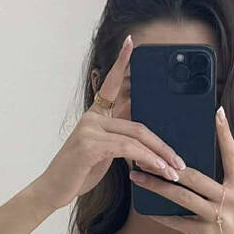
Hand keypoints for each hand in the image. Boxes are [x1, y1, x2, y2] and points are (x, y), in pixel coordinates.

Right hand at [38, 35, 186, 210]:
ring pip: (136, 137)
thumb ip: (119, 139)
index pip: (111, 84)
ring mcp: (90, 129)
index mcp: (96, 116)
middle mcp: (92, 118)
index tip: (131, 42)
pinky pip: (127, 149)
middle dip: (163, 145)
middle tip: (179, 161)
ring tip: (174, 171)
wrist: (53, 190)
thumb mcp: (103, 153)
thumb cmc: (78, 173)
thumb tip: (143, 136)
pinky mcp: (90, 145)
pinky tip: (158, 169)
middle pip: (138, 124)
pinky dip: (146, 159)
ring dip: (159, 156)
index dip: (122, 62)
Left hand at [128, 107, 233, 233]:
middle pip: (195, 175)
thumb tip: (191, 175)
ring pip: (182, 196)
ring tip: (136, 176)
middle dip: (167, 163)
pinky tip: (145, 209)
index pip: (232, 155)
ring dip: (156, 186)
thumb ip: (218, 192)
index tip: (217, 111)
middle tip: (145, 151)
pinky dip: (161, 216)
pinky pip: (178, 222)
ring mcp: (217, 218)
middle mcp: (229, 199)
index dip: (225, 133)